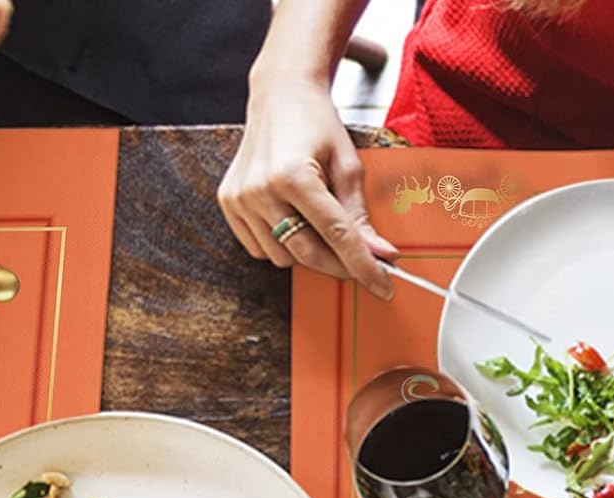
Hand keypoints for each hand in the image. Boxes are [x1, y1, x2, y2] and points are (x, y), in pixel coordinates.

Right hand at [219, 68, 394, 296]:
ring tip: (314, 219)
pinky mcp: (229, 203)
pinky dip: (282, 244)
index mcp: (294, 175)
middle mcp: (262, 188)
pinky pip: (261, 249)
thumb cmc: (316, 124)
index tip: (384, 287)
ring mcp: (241, 197)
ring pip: (285, 258)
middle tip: (360, 260)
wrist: (280, 94)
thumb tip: (380, 255)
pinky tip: (291, 218)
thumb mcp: (348, 166)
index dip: (364, 267)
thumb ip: (361, 216)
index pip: (337, 236)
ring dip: (308, 251)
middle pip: (309, 255)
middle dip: (340, 265)